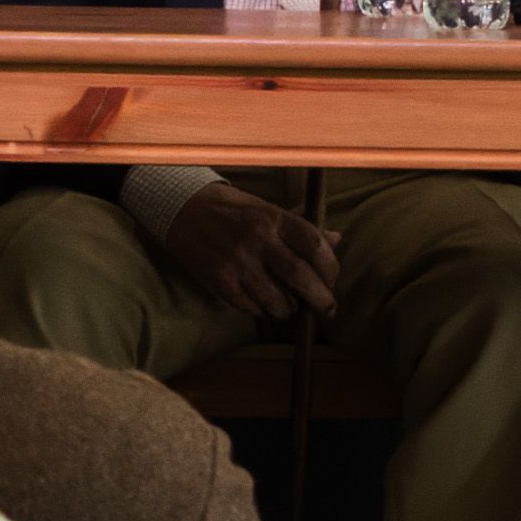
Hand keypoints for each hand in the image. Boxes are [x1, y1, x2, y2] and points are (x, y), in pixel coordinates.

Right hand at [161, 181, 342, 320]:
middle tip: (328, 309)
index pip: (314, 245)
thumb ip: (301, 228)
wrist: (183, 210)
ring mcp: (237, 263)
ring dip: (291, 310)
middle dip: (320, 299)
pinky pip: (251, 307)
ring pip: (277, 300)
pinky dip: (263, 311)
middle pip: (300, 276)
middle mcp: (257, 239)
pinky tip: (264, 304)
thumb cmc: (233, 210)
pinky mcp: (220, 281)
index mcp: (273, 217)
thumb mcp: (268, 209)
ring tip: (292, 307)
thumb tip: (336, 240)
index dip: (330, 267)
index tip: (332, 279)